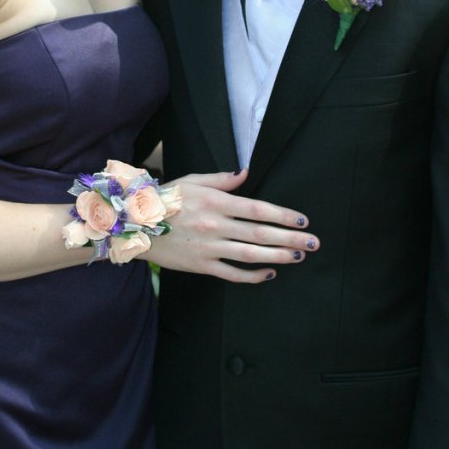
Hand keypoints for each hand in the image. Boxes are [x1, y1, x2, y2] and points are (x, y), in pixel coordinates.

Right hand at [148, 169, 318, 282]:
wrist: (135, 225)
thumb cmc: (165, 199)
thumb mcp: (192, 181)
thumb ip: (221, 179)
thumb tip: (245, 173)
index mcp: (215, 201)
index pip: (257, 209)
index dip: (283, 215)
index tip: (303, 220)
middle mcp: (215, 225)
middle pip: (261, 233)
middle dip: (291, 238)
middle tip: (313, 243)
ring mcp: (209, 247)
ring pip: (251, 254)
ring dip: (278, 256)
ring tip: (298, 256)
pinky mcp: (201, 266)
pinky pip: (233, 273)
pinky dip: (253, 275)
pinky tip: (269, 272)